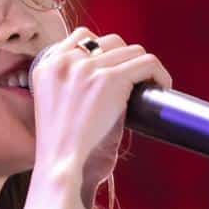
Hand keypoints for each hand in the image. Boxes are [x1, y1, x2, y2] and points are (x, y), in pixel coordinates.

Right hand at [29, 27, 172, 208]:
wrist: (63, 171)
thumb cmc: (64, 153)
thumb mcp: (57, 109)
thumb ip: (72, 88)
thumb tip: (106, 82)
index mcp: (46, 66)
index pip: (81, 37)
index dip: (104, 52)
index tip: (116, 72)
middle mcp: (64, 62)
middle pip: (109, 41)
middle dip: (125, 60)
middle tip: (135, 84)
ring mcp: (87, 68)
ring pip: (131, 50)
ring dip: (143, 67)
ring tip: (150, 87)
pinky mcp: (110, 80)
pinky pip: (147, 63)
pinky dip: (159, 74)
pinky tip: (163, 87)